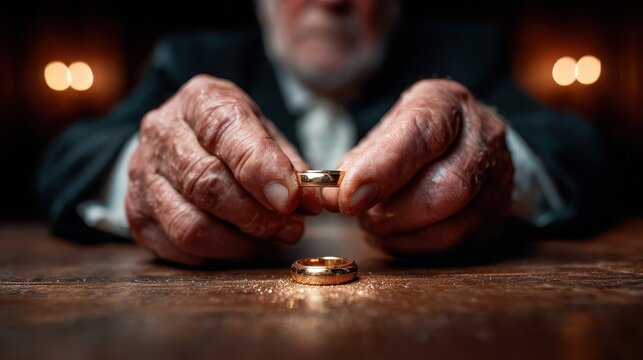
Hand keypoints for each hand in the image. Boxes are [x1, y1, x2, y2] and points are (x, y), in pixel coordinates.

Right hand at [126, 75, 320, 264]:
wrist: (178, 141)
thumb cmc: (230, 137)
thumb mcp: (263, 132)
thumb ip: (289, 164)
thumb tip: (311, 202)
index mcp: (198, 101)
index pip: (224, 130)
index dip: (260, 168)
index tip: (292, 197)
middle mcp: (161, 133)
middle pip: (206, 183)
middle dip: (257, 214)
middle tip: (292, 227)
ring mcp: (142, 175)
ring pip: (190, 225)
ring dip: (240, 242)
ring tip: (271, 238)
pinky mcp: (136, 214)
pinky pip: (178, 248)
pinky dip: (217, 254)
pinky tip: (240, 244)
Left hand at [323, 79, 513, 255]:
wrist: (462, 144)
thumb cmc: (412, 139)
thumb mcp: (383, 133)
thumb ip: (358, 162)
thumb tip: (334, 197)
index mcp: (447, 104)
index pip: (421, 134)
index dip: (382, 170)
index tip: (347, 198)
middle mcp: (483, 137)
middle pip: (448, 187)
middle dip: (393, 212)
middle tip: (360, 217)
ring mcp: (499, 178)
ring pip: (453, 224)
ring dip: (402, 233)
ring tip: (374, 225)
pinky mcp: (498, 215)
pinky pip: (456, 245)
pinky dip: (414, 246)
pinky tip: (395, 236)